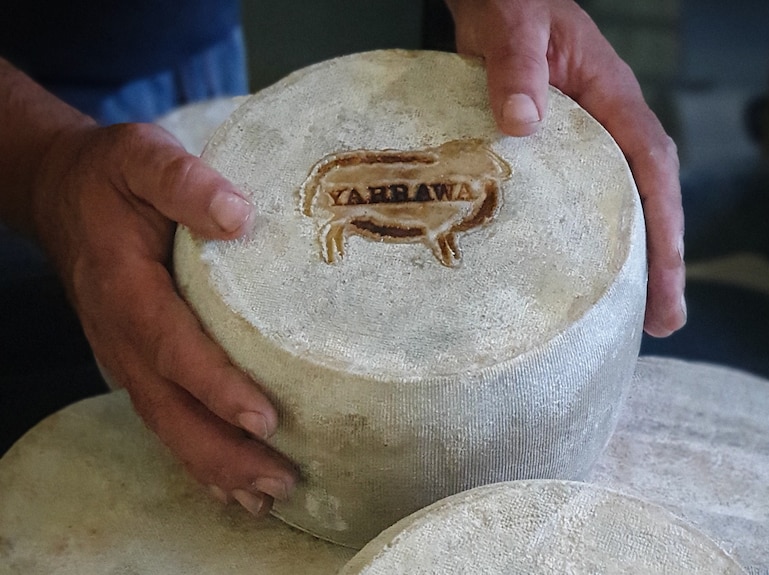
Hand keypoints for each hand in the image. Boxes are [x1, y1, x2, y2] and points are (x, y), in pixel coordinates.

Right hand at [31, 122, 296, 514]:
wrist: (64, 193)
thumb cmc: (112, 176)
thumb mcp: (142, 157)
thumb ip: (184, 181)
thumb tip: (238, 215)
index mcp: (126, 287)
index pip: (172, 346)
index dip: (215, 386)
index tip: (263, 418)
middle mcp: (121, 334)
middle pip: (169, 408)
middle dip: (223, 451)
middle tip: (280, 480)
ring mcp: (125, 355)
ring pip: (166, 424)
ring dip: (215, 467)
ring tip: (268, 496)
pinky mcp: (136, 362)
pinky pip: (164, 417)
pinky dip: (197, 456)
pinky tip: (232, 485)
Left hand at [447, 0, 685, 336]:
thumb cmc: (510, 5)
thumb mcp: (514, 26)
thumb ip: (517, 67)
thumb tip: (524, 124)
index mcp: (612, 96)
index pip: (652, 165)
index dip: (664, 223)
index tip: (666, 277)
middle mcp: (609, 123)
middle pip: (648, 197)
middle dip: (660, 258)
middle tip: (662, 321)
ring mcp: (587, 138)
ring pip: (622, 203)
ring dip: (631, 256)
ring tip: (635, 314)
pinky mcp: (560, 150)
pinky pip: (586, 198)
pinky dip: (592, 237)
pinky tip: (583, 274)